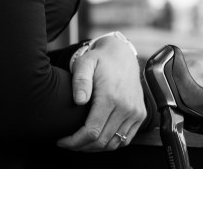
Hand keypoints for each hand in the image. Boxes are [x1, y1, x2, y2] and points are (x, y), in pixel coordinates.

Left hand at [56, 34, 147, 151]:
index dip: (74, 141)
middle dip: (81, 147)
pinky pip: (125, 139)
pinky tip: (97, 138)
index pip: (92, 132)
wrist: (123, 55)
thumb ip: (80, 80)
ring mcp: (136, 112)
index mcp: (111, 97)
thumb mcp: (85, 63)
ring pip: (113, 144)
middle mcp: (127, 107)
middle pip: (101, 141)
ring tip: (80, 142)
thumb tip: (79, 101)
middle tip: (68, 143)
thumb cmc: (100, 60)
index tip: (61, 141)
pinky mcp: (140, 115)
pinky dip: (110, 144)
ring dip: (95, 148)